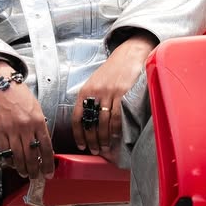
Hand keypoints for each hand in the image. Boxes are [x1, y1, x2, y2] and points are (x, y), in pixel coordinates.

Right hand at [0, 62, 53, 179]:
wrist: (1, 84)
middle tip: (36, 177)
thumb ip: (40, 125)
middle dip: (35, 169)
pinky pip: (5, 150)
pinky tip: (13, 164)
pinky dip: (10, 160)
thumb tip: (42, 143)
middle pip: (32, 155)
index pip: (46, 147)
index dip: (48, 163)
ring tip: (25, 173)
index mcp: (38, 120)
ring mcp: (11, 130)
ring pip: (19, 156)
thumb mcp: (36, 107)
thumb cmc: (19, 94)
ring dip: (23, 168)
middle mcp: (26, 127)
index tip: (49, 172)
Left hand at [72, 33, 155, 154]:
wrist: (128, 55)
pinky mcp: (122, 93)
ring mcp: (109, 93)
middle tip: (95, 150)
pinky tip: (116, 136)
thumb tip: (88, 121)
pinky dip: (116, 129)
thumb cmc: (112, 71)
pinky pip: (117, 116)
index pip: (77, 117)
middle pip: (90, 123)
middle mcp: (95, 92)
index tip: (81, 145)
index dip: (78, 134)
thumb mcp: (95, 82)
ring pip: (103, 122)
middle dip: (92, 140)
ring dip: (104, 138)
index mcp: (85, 91)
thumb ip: (90, 99)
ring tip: (106, 147)